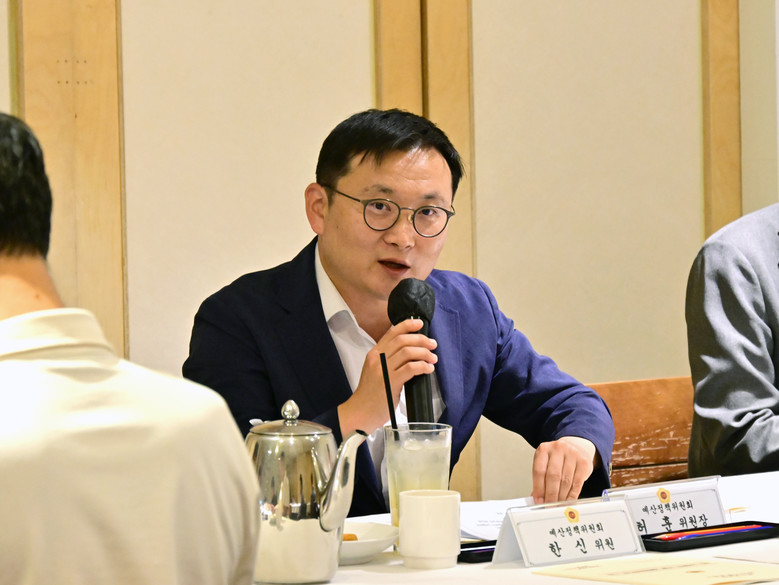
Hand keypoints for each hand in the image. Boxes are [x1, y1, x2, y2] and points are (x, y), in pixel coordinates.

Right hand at [337, 318, 436, 435]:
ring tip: (433, 359)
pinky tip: (428, 369)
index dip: (408, 325)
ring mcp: (383, 370)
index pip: (392, 332)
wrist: (360, 412)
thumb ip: (387, 359)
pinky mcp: (390, 382)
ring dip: (425, 353)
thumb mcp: (375, 370)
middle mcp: (377, 359)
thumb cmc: (370, 394)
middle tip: (432, 345)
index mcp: (374, 354)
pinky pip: (411, 368)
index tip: (420, 324)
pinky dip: (423, 366)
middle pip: (402, 340)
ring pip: (408, 352)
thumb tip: (410, 351)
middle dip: (421, 339)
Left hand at [531, 436, 596, 503]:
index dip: (538, 488)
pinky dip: (572, 495)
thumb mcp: (546, 463)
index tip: (538, 501)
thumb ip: (541, 479)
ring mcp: (572, 454)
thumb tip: (536, 498)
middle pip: (553, 476)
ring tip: (558, 506)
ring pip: (566, 481)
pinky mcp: (584, 462)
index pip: (539, 471)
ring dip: (561, 497)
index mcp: (544, 449)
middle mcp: (558, 449)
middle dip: (550, 495)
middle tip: (549, 506)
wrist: (576, 446)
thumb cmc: (558, 457)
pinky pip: (577, 483)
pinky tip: (568, 501)